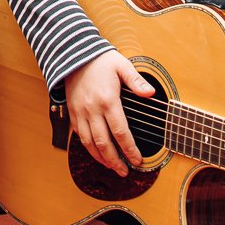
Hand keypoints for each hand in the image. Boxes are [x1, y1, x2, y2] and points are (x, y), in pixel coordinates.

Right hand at [62, 48, 156, 170]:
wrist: (73, 53)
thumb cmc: (99, 59)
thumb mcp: (121, 65)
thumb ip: (136, 81)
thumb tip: (151, 93)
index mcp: (108, 100)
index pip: (120, 132)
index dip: (129, 149)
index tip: (137, 160)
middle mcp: (92, 109)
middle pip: (104, 143)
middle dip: (115, 161)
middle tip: (125, 171)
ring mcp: (80, 112)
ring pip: (89, 143)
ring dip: (101, 158)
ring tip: (112, 167)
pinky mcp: (73, 112)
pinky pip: (79, 135)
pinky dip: (88, 148)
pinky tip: (97, 153)